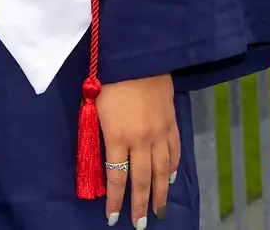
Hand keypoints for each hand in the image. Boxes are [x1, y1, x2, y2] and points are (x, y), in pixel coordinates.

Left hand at [98, 73, 179, 227]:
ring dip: (160, 193)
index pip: (116, 177)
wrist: (137, 55)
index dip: (115, 199)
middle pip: (142, 180)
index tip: (112, 217)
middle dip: (139, 204)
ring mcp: (159, 132)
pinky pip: (174, 151)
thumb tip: (102, 154)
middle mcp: (141, 139)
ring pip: (162, 171)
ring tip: (158, 210)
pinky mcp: (171, 122)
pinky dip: (173, 167)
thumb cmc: (109, 78)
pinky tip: (170, 178)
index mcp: (117, 136)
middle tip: (139, 224)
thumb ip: (99, 132)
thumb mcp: (95, 107)